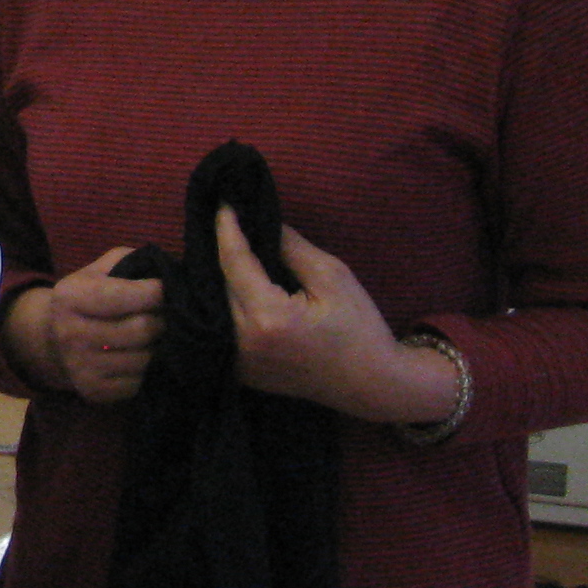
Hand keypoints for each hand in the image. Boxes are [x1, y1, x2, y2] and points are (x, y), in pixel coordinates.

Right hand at [3, 250, 163, 406]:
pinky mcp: (93, 391)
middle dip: (163, 320)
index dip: (157, 290)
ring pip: (144, 358)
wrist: (52, 340)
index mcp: (70, 296)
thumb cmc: (86, 299)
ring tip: (158, 335)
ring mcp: (80, 367)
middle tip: (167, 314)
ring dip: (159, 346)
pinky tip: (144, 356)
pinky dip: (149, 369)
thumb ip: (128, 260)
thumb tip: (165, 272)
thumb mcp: (97, 271)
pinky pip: (138, 382)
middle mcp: (70, 333)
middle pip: (140, 329)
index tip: (167, 287)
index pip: (128, 295)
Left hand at [213, 211, 456, 425]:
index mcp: (269, 317)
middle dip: (221, 249)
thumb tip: (261, 223)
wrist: (371, 384)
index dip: (227, 229)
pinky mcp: (242, 373)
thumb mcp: (333, 276)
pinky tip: (233, 283)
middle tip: (227, 219)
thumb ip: (291, 248)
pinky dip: (224, 304)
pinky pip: (222, 329)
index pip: (234, 262)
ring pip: (216, 306)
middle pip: (219, 284)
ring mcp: (240, 363)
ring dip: (218, 276)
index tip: (223, 203)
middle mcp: (245, 342)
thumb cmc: (360, 328)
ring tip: (227, 245)